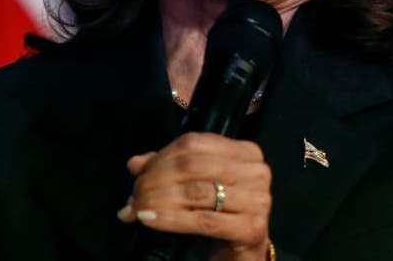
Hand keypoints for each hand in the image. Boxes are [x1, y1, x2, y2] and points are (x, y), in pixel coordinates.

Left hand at [119, 132, 271, 260]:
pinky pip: (202, 221)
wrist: (241, 255)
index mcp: (246, 152)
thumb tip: (135, 163)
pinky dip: (170, 220)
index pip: (194, 143)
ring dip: (157, 201)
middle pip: (193, 166)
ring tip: (136, 211)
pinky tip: (149, 220)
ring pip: (196, 192)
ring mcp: (258, 199)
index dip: (160, 158)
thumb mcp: (195, 188)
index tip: (137, 175)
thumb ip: (169, 170)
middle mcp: (257, 172)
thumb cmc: (220, 217)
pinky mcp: (252, 227)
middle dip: (155, 181)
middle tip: (134, 198)